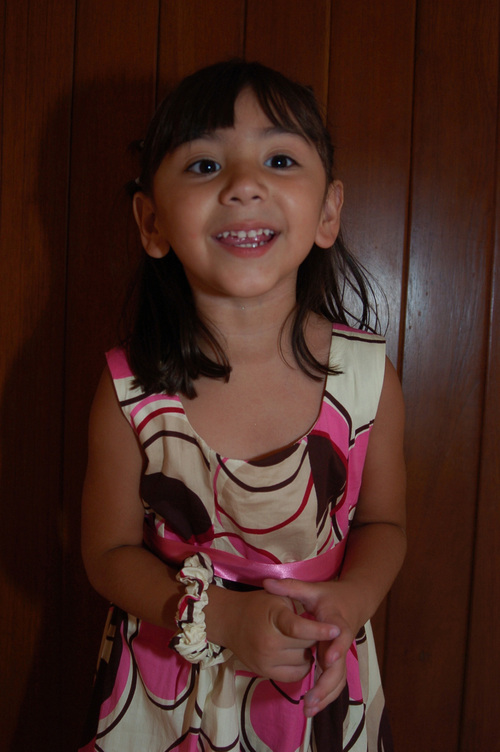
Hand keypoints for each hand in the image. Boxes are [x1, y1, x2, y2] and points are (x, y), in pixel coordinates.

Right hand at [217, 588, 340, 683]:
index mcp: (273, 619)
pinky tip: (299, 652)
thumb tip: (321, 619)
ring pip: (304, 662)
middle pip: (306, 645)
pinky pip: (295, 675)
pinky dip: (302, 665)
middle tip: (319, 630)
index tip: (337, 629)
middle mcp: (269, 643)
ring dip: (310, 652)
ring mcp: (266, 661)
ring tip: (305, 640)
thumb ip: (299, 607)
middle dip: (316, 638)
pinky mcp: (265, 673)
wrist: (230, 621)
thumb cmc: (258, 605)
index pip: (299, 628)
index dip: (320, 630)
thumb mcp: (277, 596)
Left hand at [263, 578, 354, 714]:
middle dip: (326, 684)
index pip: (340, 634)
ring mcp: (341, 653)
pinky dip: (325, 696)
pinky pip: (334, 682)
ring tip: (308, 709)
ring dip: (325, 695)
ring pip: (338, 679)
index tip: (327, 658)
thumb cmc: (329, 596)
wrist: (353, 602)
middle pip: (340, 666)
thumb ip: (290, 587)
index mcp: (336, 620)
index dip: (335, 645)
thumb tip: (266, 583)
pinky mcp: (337, 662)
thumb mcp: (311, 588)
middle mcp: (341, 641)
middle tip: (310, 699)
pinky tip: (312, 707)